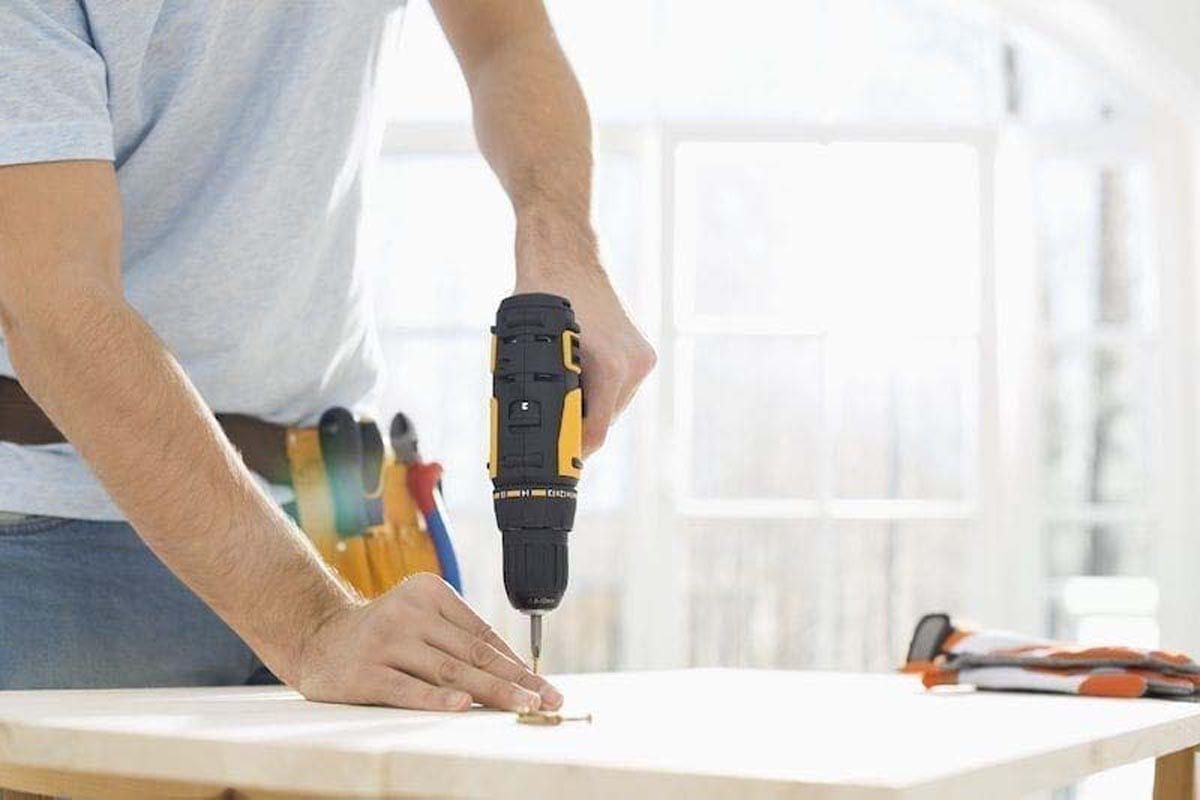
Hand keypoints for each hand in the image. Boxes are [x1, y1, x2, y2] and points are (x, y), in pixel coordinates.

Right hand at [294, 573, 561, 711]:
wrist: (316, 637)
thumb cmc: (382, 635)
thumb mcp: (420, 620)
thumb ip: (457, 638)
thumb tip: (515, 672)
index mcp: (430, 592)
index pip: (482, 634)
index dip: (516, 663)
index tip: (544, 686)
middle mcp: (409, 612)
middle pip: (472, 654)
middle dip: (515, 680)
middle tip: (545, 700)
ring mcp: (386, 641)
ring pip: (448, 671)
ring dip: (490, 692)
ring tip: (520, 706)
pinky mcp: (365, 672)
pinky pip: (408, 689)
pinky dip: (437, 699)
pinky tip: (463, 707)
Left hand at [515, 218, 655, 455]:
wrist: (565, 255)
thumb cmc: (542, 296)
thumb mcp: (531, 349)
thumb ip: (542, 392)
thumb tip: (532, 433)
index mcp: (609, 367)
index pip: (595, 432)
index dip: (572, 451)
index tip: (556, 464)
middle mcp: (633, 365)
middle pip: (604, 421)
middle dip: (576, 426)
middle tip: (548, 431)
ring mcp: (641, 358)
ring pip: (611, 405)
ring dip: (588, 407)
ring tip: (561, 396)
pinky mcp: (642, 353)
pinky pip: (617, 387)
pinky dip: (597, 389)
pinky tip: (577, 379)